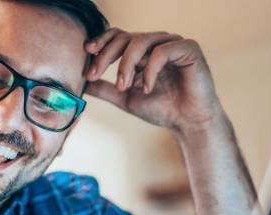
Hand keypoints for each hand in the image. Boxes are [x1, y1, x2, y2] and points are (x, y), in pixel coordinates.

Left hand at [85, 29, 222, 133]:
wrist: (188, 122)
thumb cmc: (161, 108)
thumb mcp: (125, 98)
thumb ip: (105, 89)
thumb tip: (81, 84)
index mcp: (143, 50)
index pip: (118, 36)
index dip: (101, 41)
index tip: (86, 53)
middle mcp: (157, 42)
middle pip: (125, 37)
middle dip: (106, 55)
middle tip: (94, 74)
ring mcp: (172, 43)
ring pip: (141, 41)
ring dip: (126, 65)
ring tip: (123, 87)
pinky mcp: (188, 48)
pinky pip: (162, 51)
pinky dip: (150, 70)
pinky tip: (147, 88)